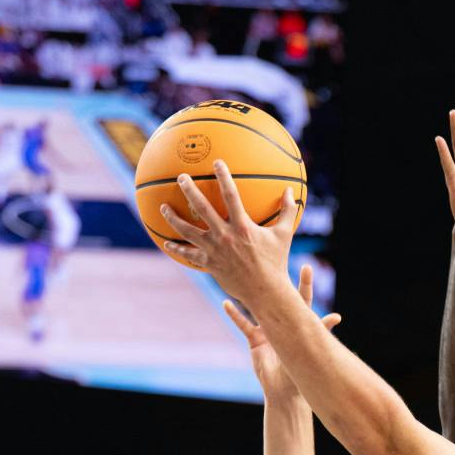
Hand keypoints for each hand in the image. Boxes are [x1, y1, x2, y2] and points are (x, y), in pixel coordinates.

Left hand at [159, 160, 300, 301]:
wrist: (265, 292)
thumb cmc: (276, 262)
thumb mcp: (285, 234)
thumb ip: (288, 211)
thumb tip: (291, 190)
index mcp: (242, 226)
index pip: (231, 195)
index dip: (223, 177)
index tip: (216, 162)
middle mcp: (225, 236)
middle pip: (202, 208)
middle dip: (190, 190)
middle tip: (181, 177)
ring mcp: (215, 250)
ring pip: (188, 231)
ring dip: (174, 218)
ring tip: (163, 208)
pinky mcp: (209, 264)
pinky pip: (189, 254)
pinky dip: (177, 248)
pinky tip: (167, 242)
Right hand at [221, 264, 339, 401]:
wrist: (283, 391)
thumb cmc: (300, 372)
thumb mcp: (309, 348)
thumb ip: (320, 330)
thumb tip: (336, 316)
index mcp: (297, 324)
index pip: (301, 299)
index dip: (305, 283)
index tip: (307, 267)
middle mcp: (281, 323)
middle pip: (279, 296)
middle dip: (278, 279)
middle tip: (276, 259)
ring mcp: (267, 329)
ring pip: (257, 306)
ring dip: (251, 293)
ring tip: (246, 275)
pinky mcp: (254, 340)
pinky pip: (242, 324)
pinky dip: (234, 314)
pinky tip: (226, 303)